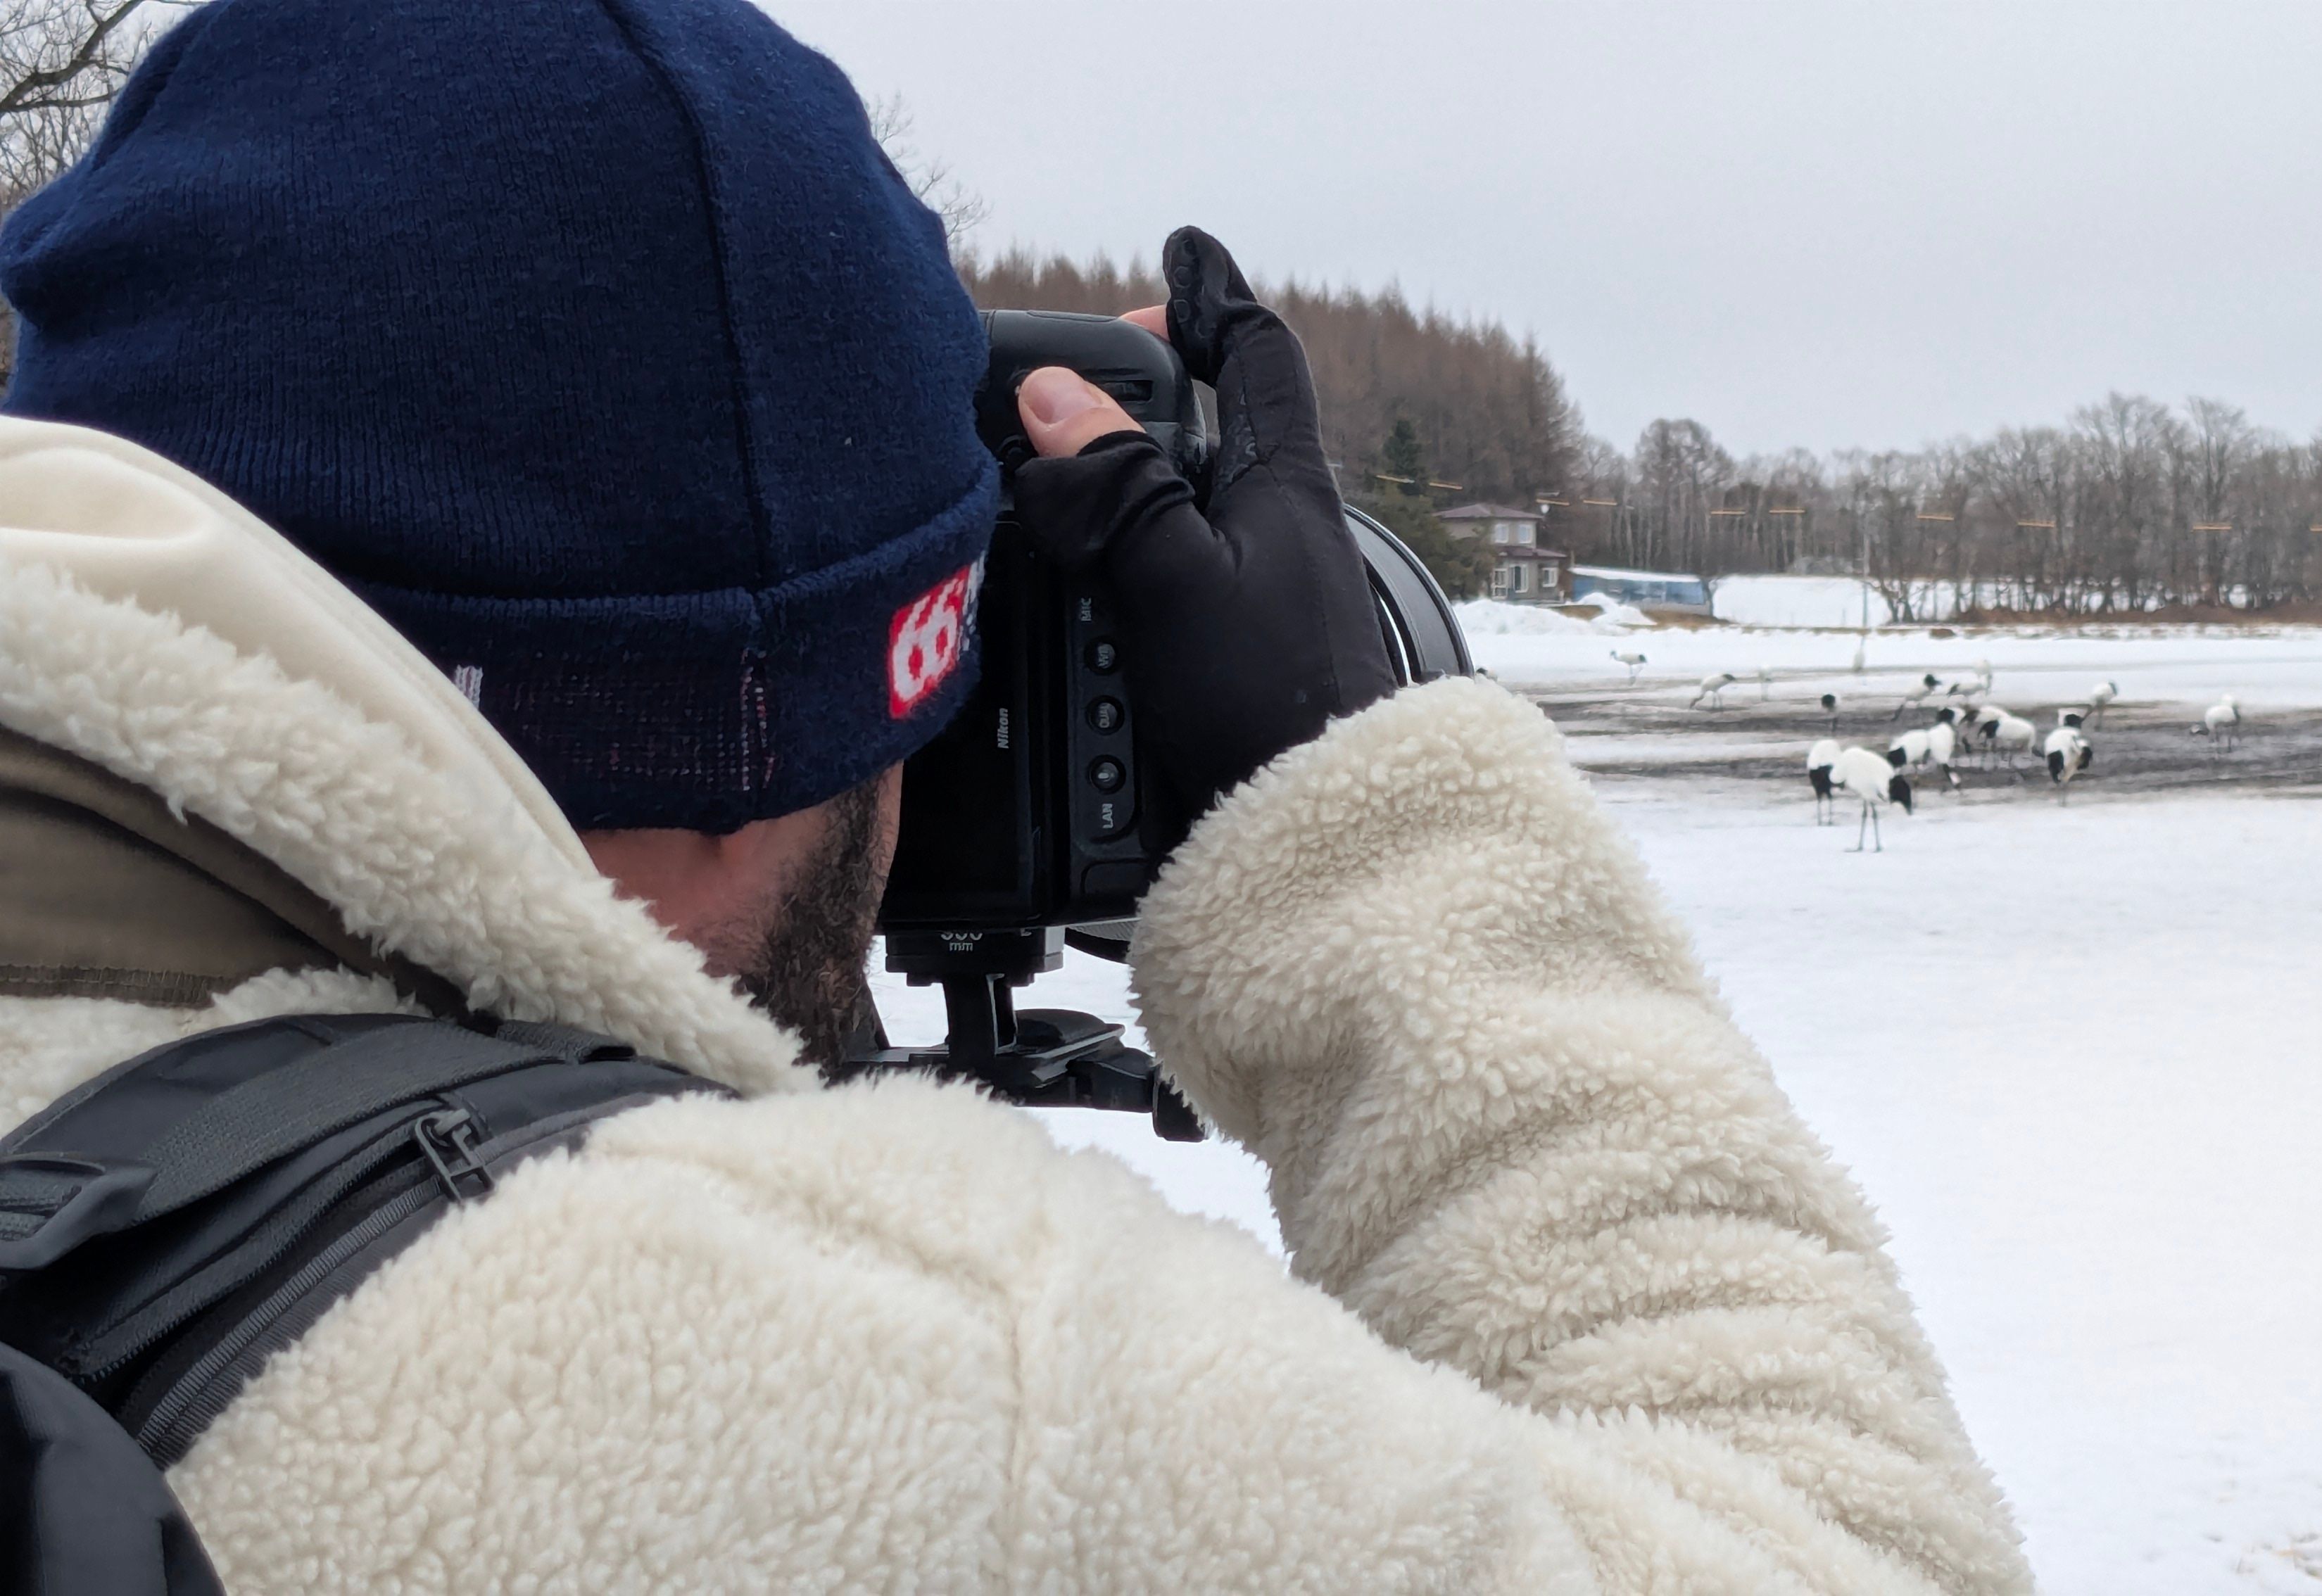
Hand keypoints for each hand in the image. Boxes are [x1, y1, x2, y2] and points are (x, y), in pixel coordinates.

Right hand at [1011, 226, 1396, 856]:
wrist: (1329, 847)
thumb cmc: (1275, 714)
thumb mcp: (1176, 582)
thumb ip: (1114, 488)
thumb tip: (1054, 403)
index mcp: (1282, 486)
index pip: (1257, 355)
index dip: (1216, 297)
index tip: (1181, 255)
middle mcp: (1280, 531)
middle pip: (1215, 425)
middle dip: (1157, 388)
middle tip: (1083, 372)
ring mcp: (1263, 596)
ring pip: (1191, 505)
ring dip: (1131, 479)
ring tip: (1058, 474)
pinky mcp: (1239, 658)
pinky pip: (1176, 575)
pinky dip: (1126, 558)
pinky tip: (1085, 586)